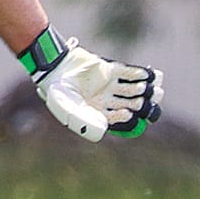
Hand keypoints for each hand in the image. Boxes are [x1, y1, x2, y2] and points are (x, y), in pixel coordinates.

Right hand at [20, 27, 162, 142]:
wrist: (54, 68)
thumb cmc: (58, 92)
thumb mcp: (68, 110)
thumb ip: (84, 121)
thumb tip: (105, 130)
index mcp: (98, 112)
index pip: (119, 117)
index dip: (127, 117)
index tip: (129, 113)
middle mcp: (107, 99)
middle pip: (131, 104)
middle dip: (141, 104)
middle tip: (145, 102)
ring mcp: (109, 85)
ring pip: (132, 89)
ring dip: (141, 89)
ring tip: (143, 88)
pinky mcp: (110, 70)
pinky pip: (128, 73)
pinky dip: (138, 74)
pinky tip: (145, 75)